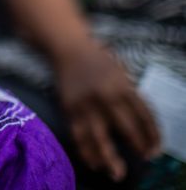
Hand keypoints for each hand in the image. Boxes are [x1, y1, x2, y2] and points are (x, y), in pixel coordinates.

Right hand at [54, 41, 160, 180]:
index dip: (153, 135)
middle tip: (143, 159)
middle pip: (126, 127)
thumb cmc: (97, 60)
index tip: (155, 150)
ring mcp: (86, 103)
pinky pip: (78, 134)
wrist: (67, 48)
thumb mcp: (121, 73)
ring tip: (116, 173)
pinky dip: (86, 150)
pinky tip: (93, 162)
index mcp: (123, 86)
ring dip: (109, 158)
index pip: (144, 115)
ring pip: (99, 136)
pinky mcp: (70, 107)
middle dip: (137, 146)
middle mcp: (106, 95)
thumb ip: (130, 95)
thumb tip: (143, 125)